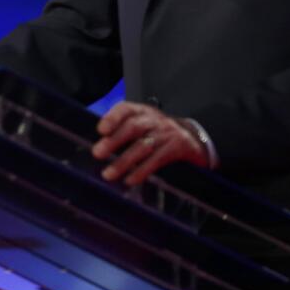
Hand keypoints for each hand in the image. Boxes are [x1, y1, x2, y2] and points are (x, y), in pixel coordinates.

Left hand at [90, 101, 209, 185]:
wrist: (192, 138)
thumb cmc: (158, 132)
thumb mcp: (143, 123)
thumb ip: (122, 129)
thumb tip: (98, 145)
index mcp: (142, 112)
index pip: (126, 109)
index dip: (113, 118)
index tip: (101, 130)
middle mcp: (154, 120)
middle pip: (133, 127)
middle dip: (114, 140)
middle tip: (97, 153)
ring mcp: (166, 133)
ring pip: (143, 146)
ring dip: (124, 161)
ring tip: (108, 174)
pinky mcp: (177, 148)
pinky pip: (157, 160)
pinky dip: (142, 171)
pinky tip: (129, 180)